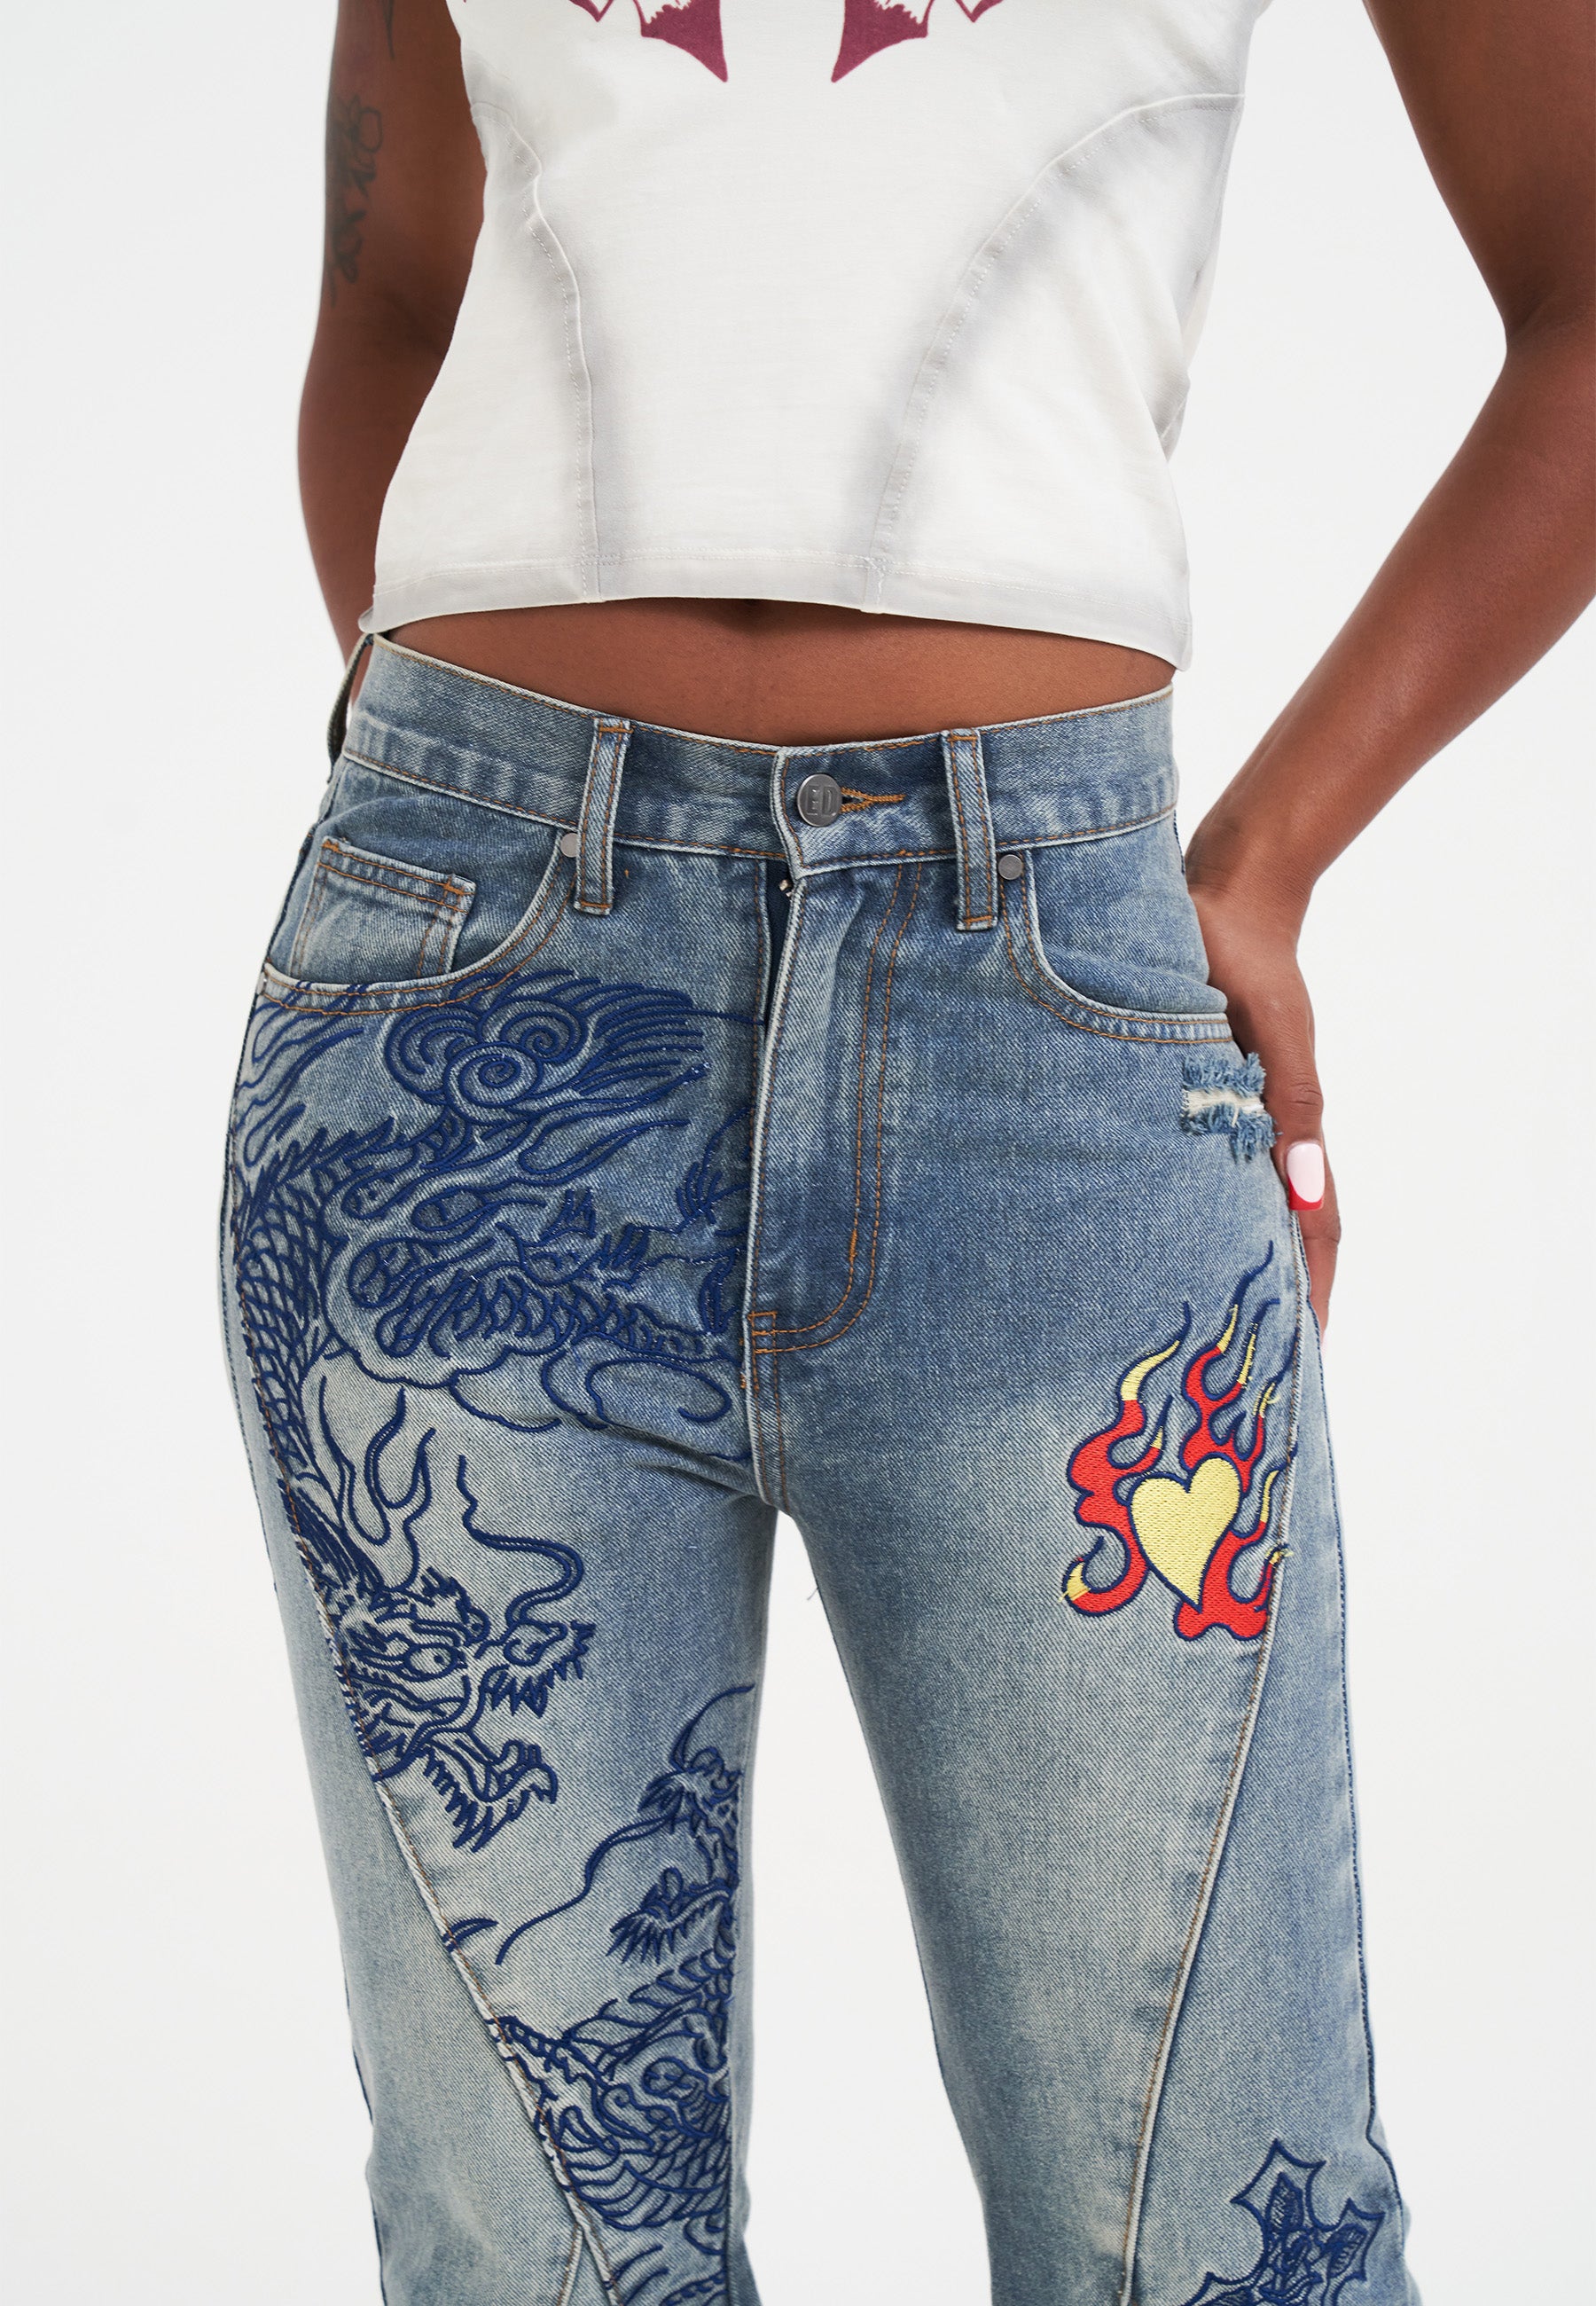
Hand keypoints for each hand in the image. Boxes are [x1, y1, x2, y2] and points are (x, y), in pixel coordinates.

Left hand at [1186, 875, 1339, 1328]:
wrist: (1217, 893)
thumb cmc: (1249, 956)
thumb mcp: (1278, 1035)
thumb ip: (1292, 1106)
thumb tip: (1305, 1187)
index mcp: (1286, 1124)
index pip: (1312, 1228)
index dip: (1313, 1292)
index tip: (1310, 1354)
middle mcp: (1251, 1129)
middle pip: (1268, 1230)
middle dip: (1264, 1296)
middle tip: (1248, 1365)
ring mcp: (1216, 1112)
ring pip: (1218, 1204)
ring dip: (1217, 1260)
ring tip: (1196, 1323)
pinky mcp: (1170, 1091)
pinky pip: (1175, 1164)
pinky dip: (1173, 1208)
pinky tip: (1144, 1238)